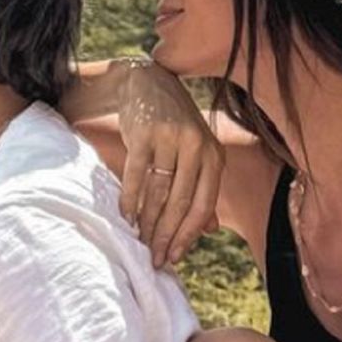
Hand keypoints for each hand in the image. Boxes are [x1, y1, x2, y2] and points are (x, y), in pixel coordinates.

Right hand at [116, 59, 224, 267]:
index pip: (203, 206)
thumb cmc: (174, 125)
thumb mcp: (196, 152)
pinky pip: (136, 175)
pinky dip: (130, 199)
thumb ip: (203, 187)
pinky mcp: (145, 133)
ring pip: (159, 192)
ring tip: (138, 241)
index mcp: (215, 155)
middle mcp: (197, 146)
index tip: (173, 258)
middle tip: (154, 259)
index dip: (188, 236)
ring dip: (147, 222)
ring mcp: (171, 139)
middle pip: (181, 203)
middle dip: (166, 236)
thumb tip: (210, 230)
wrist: (147, 82)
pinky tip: (126, 216)